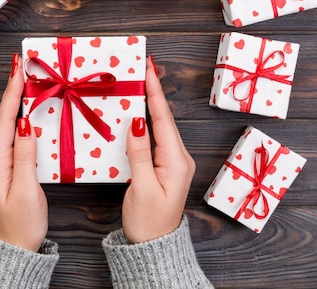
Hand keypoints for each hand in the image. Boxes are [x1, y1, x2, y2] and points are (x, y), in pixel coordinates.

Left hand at [0, 54, 47, 251]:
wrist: (12, 248)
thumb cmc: (21, 224)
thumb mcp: (26, 191)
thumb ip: (26, 157)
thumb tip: (25, 125)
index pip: (4, 121)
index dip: (12, 93)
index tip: (18, 70)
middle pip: (1, 119)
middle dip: (12, 92)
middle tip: (22, 68)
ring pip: (4, 126)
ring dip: (14, 104)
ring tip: (24, 83)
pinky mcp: (1, 168)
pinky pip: (8, 137)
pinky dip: (15, 120)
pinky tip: (23, 113)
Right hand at [121, 56, 195, 243]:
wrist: (154, 247)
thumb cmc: (148, 221)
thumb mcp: (142, 187)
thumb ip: (140, 153)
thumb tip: (137, 122)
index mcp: (176, 161)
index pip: (163, 119)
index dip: (154, 92)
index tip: (148, 69)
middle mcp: (179, 158)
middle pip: (164, 118)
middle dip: (152, 92)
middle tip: (141, 70)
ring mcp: (173, 163)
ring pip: (160, 127)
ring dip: (149, 105)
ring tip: (139, 84)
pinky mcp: (165, 167)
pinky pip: (156, 138)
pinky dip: (147, 122)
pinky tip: (138, 114)